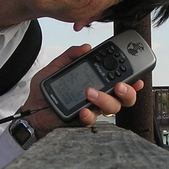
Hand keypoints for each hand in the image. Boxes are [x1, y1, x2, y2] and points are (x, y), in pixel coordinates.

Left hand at [22, 44, 143, 137]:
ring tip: (91, 92)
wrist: (32, 110)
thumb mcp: (56, 67)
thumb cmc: (46, 91)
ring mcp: (92, 110)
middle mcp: (98, 97)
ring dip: (105, 99)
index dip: (131, 79)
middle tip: (120, 85)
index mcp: (96, 83)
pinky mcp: (82, 120)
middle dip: (127, 91)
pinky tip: (82, 110)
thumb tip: (85, 47)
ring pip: (112, 108)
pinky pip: (91, 119)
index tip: (135, 74)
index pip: (119, 81)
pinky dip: (88, 115)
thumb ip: (70, 56)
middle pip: (123, 98)